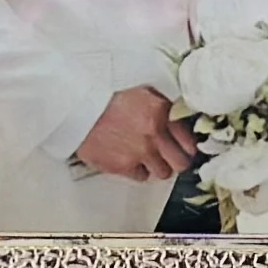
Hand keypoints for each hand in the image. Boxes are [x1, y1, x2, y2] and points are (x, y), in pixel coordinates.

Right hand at [74, 85, 200, 181]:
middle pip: (181, 163)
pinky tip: (132, 158)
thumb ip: (165, 105)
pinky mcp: (122, 166)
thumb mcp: (143, 90)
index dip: (188, 147)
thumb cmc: (106, 95)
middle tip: (170, 157)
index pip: (190, 142)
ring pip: (163, 173)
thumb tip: (181, 115)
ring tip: (148, 156)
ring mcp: (139, 152)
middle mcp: (154, 135)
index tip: (184, 148)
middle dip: (177, 161)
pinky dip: (139, 170)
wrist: (78, 106)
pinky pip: (142, 176)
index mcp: (161, 113)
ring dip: (158, 166)